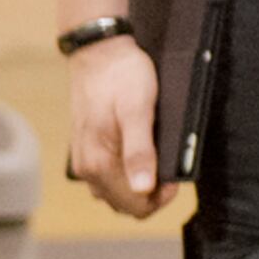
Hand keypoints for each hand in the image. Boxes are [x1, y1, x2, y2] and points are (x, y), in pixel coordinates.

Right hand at [66, 38, 171, 216]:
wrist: (98, 51)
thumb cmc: (121, 77)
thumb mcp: (138, 110)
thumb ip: (140, 151)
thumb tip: (144, 189)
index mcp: (98, 164)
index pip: (135, 207)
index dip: (161, 198)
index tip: (175, 176)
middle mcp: (86, 169)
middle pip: (124, 204)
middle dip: (150, 194)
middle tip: (168, 165)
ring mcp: (83, 161)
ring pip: (115, 193)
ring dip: (138, 186)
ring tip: (155, 158)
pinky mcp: (85, 151)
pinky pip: (107, 179)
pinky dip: (125, 175)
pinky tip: (138, 152)